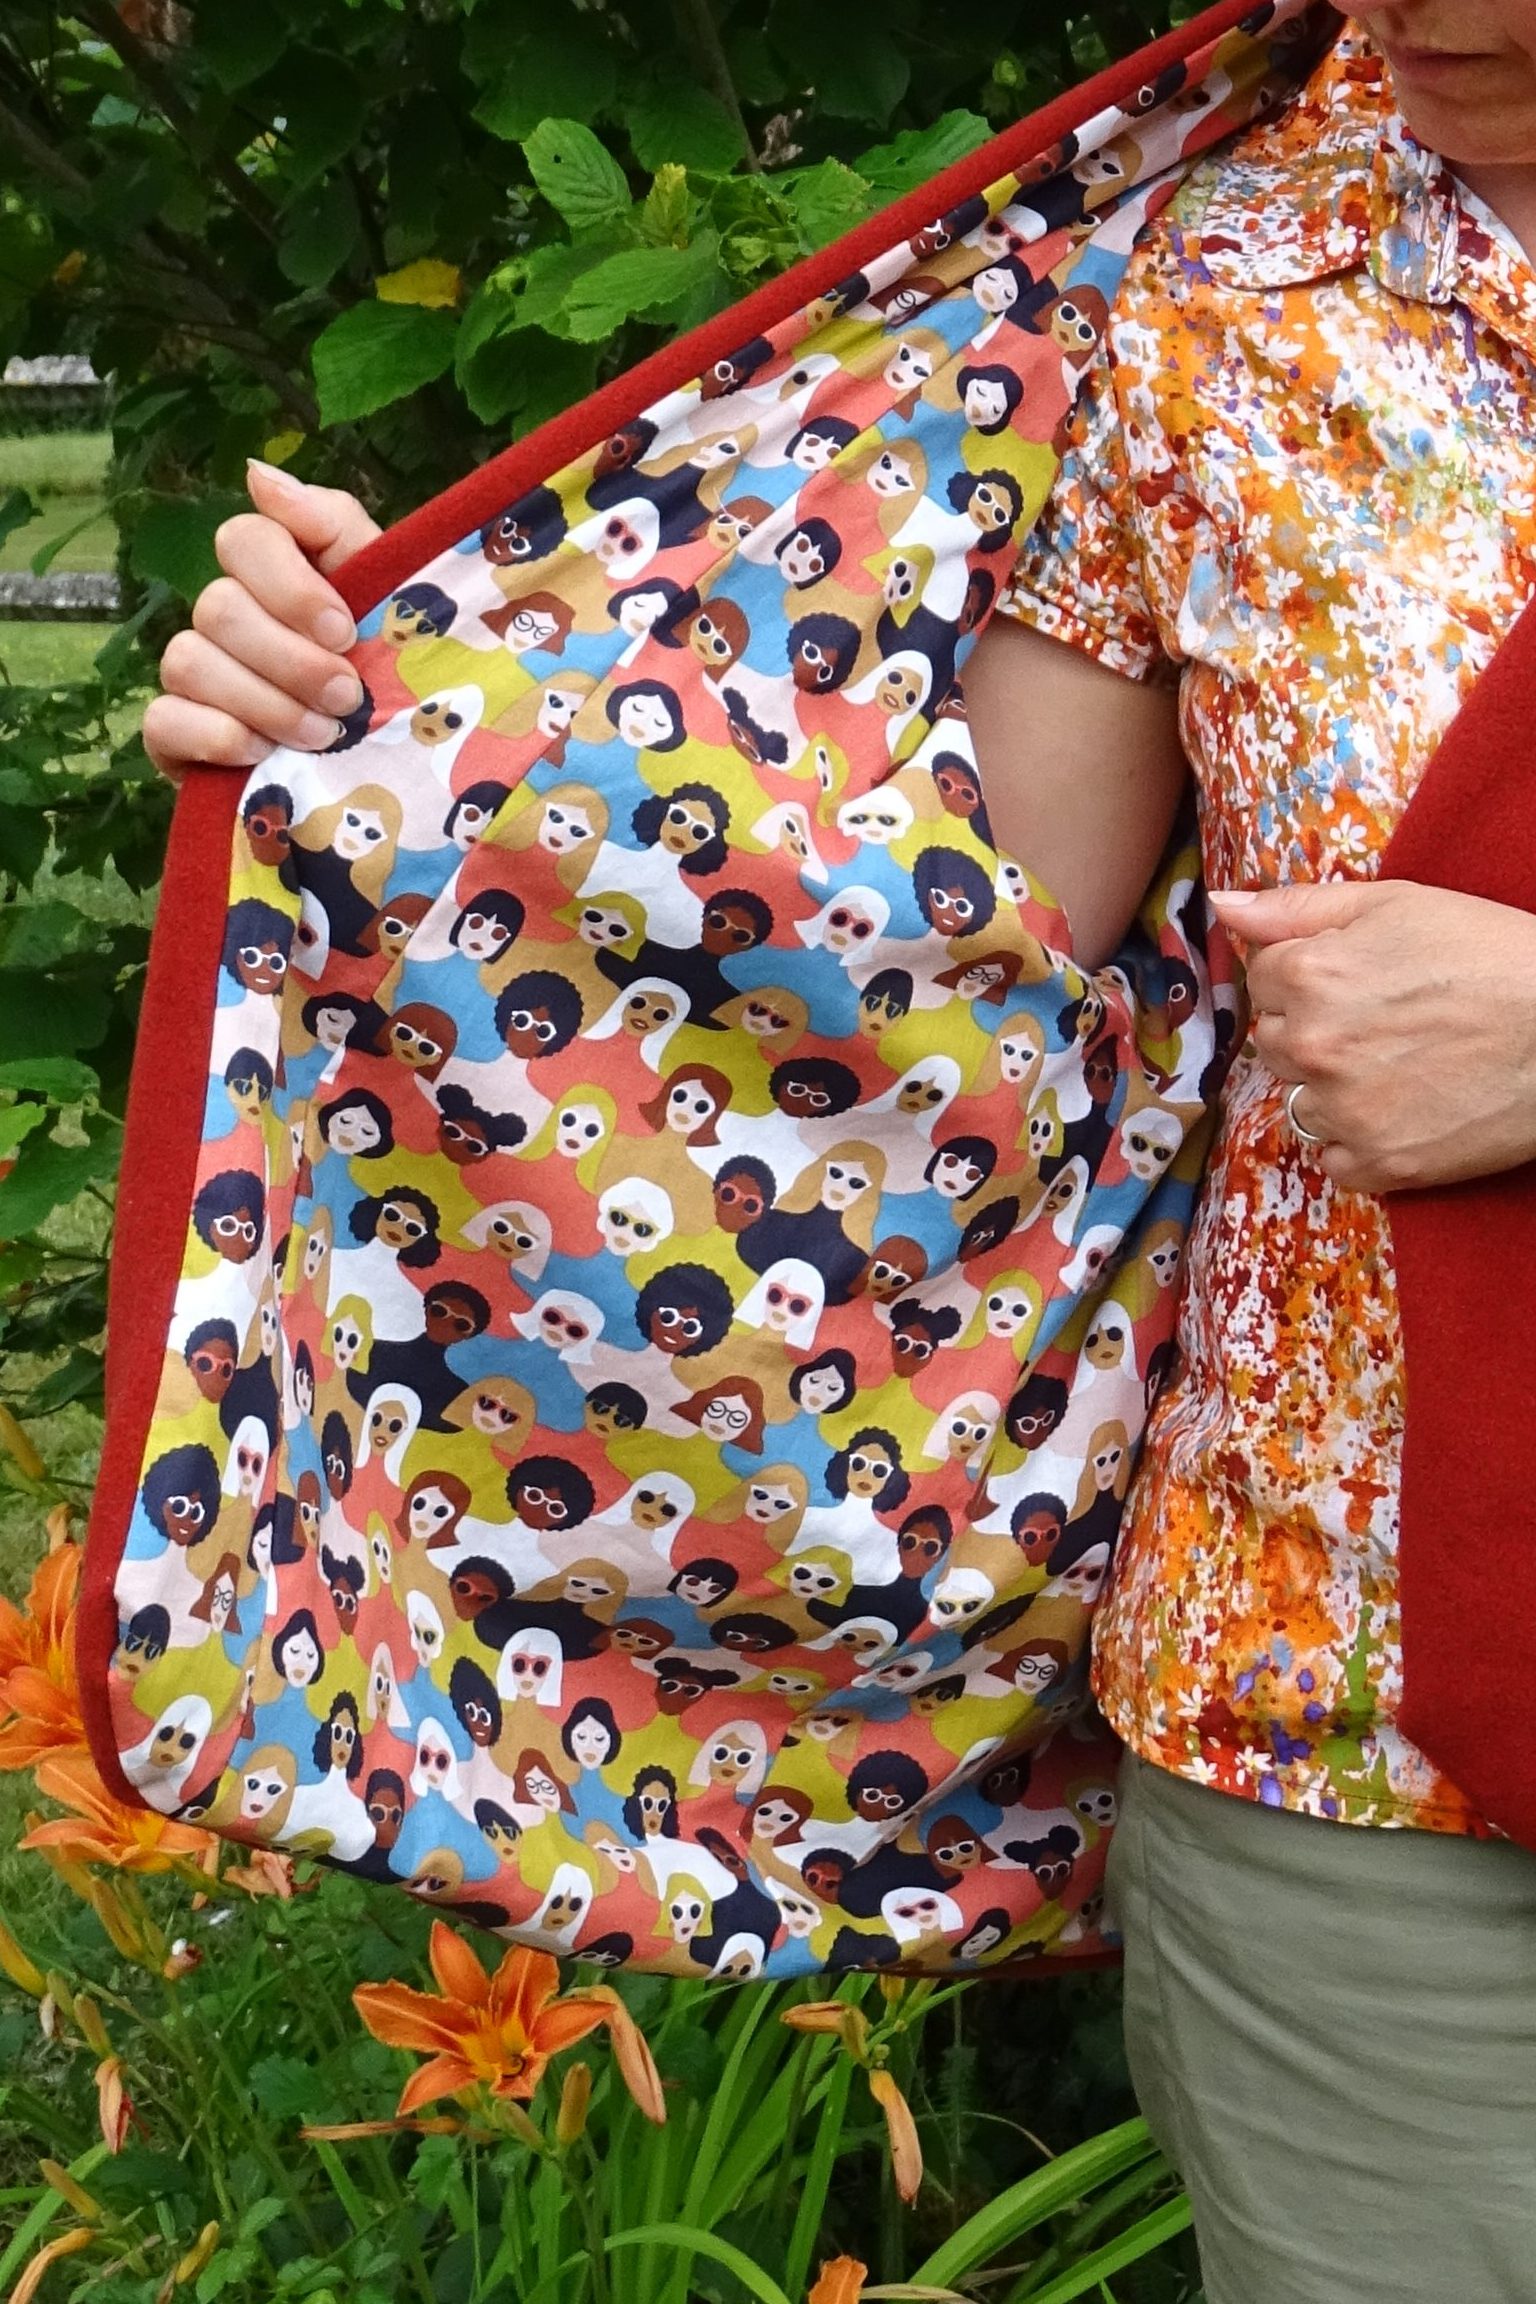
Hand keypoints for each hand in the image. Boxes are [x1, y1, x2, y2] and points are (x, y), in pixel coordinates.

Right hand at [141, 460, 381, 781]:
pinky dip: (217, 736)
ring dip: (265, 703)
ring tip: (323, 736)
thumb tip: (256, 474)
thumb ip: (333, 525)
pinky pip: (163, 719)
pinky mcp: (175, 735)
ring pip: (188, 660)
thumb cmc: (389, 674)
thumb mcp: (386, 594)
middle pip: (218, 605)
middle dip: (291, 660)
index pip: (243, 538)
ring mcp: (194, 674)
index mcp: (272, 573)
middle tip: (347, 698)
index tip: (344, 632)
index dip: (290, 586)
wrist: (388, 769)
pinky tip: (265, 755)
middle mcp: (223, 615)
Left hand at [1209, 880, 1535, 1194]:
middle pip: (1276, 1041)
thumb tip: (1223, 906)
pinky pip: (1335, 1160)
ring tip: (1397, 1066)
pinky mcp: (1382, 1162)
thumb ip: (1297, 907)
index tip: (1357, 979)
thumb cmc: (1491, 953)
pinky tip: (1402, 1111)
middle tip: (1383, 1021)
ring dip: (1331, 1088)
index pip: (1262, 979)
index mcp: (1310, 976)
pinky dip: (1359, 1142)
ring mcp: (1345, 1110)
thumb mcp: (1396, 903)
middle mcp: (1314, 1046)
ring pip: (1299, 1101)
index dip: (1307, 975)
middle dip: (1314, 1029)